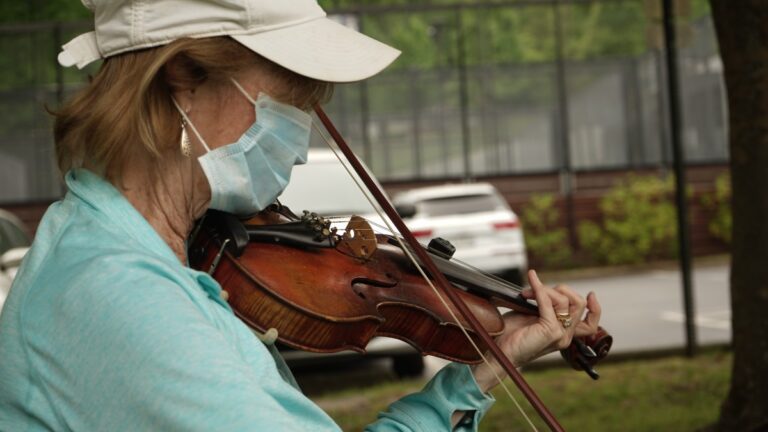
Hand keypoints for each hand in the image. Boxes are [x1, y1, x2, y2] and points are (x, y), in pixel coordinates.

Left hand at [471, 269, 601, 392]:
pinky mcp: (550, 331)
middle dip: (558, 289)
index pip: (591, 324)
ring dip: (544, 290)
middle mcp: (565, 336)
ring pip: (564, 300)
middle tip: (534, 292)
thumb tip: (545, 287)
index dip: (595, 308)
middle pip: (578, 303)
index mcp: (564, 333)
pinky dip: (539, 288)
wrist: (499, 352)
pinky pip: (548, 302)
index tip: (591, 294)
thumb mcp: (533, 316)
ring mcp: (560, 334)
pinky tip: (531, 280)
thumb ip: (546, 306)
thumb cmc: (512, 334)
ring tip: (525, 294)